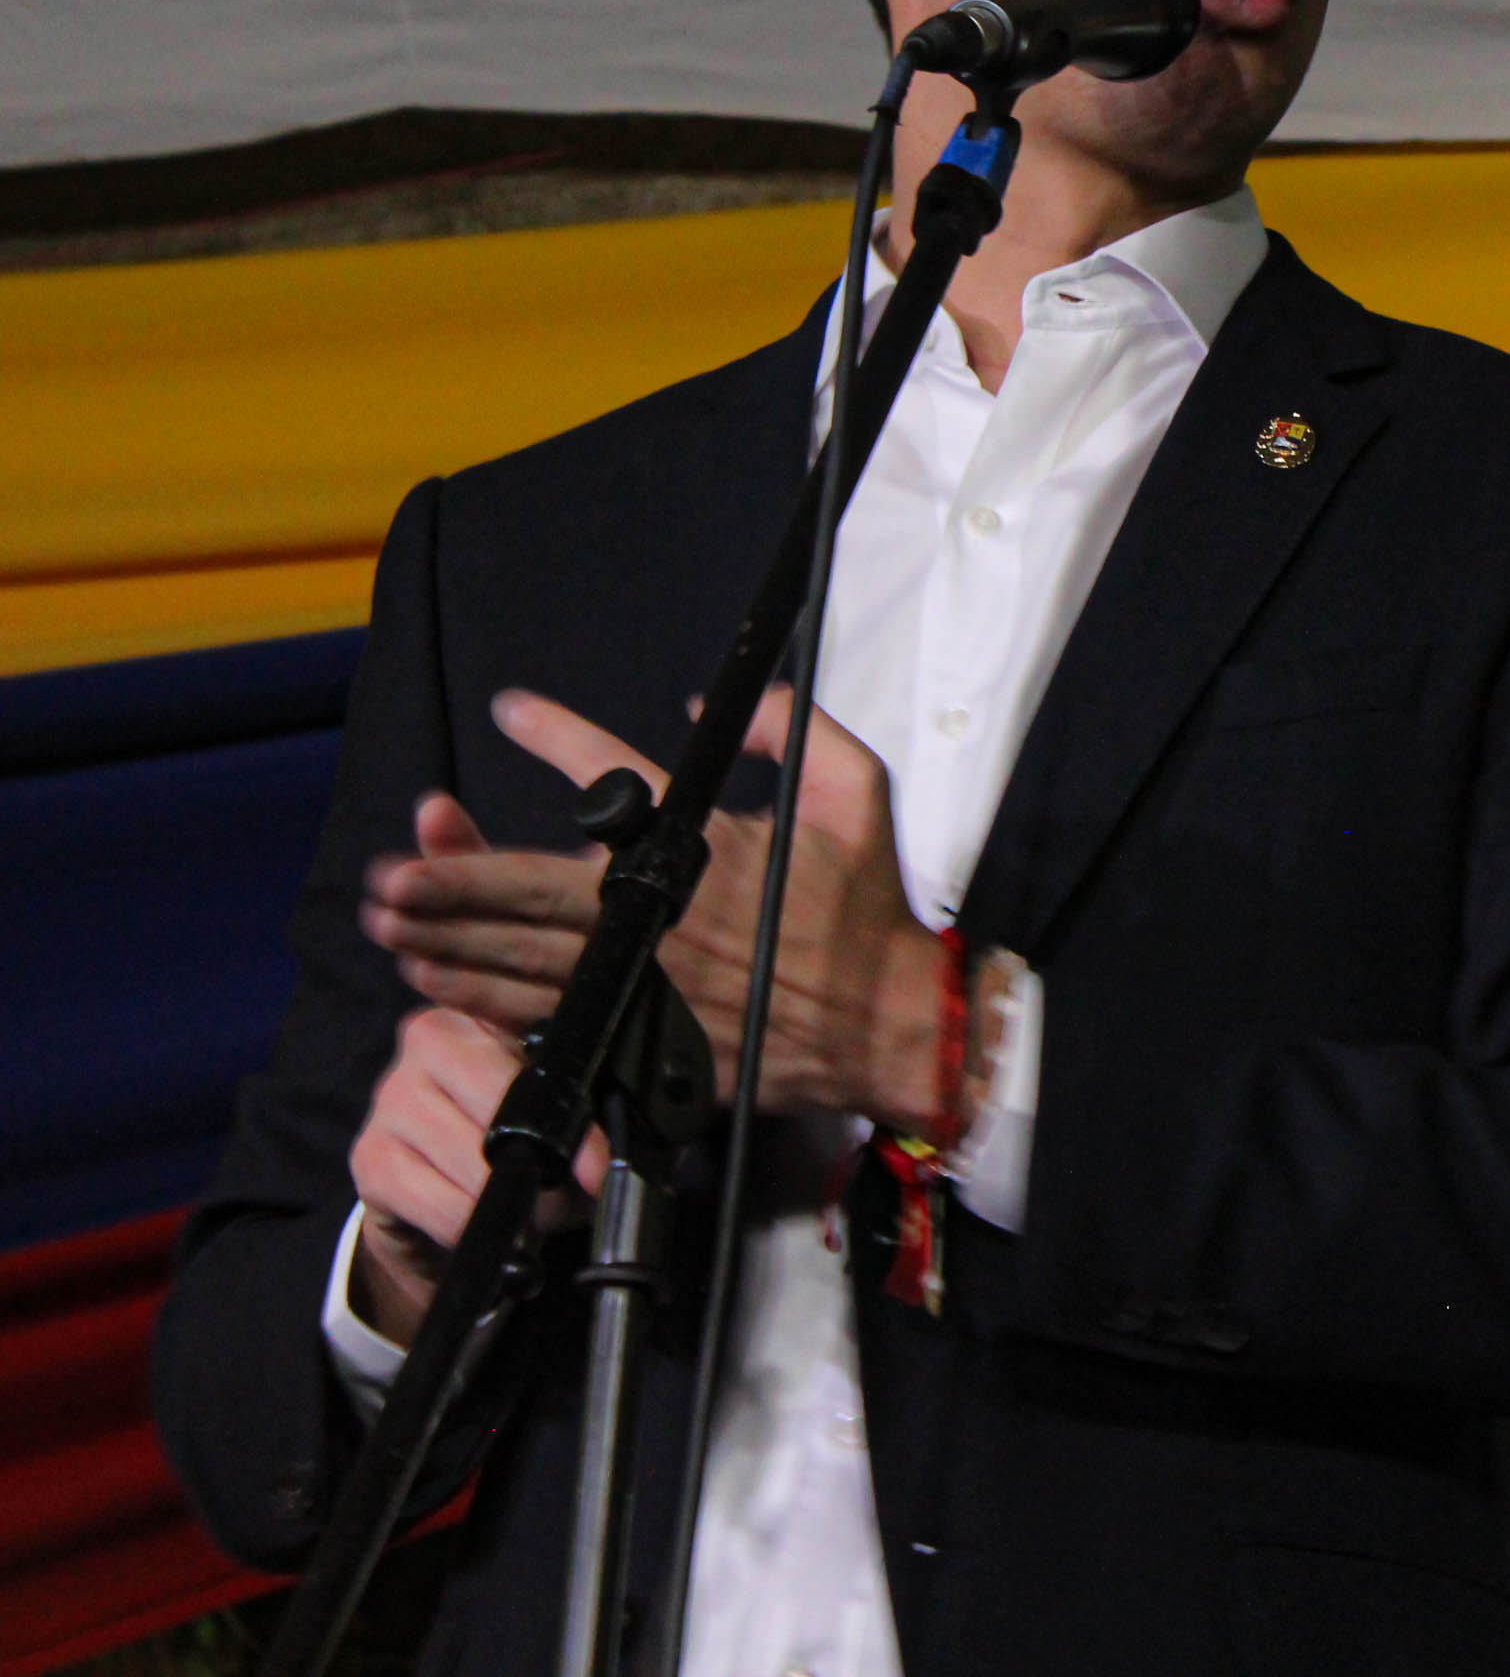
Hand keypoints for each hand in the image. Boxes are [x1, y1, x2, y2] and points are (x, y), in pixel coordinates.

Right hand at [345, 1006, 605, 1347]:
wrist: (442, 1201)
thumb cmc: (517, 1145)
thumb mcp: (562, 1119)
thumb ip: (590, 1118)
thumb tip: (610, 1158)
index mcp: (491, 1011)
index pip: (538, 1048)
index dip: (573, 1111)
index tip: (598, 1165)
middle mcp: (430, 1036)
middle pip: (500, 1102)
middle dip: (541, 1164)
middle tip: (566, 1201)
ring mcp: (392, 1094)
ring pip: (468, 1155)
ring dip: (509, 1201)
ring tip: (532, 1217)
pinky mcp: (369, 1156)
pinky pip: (432, 1198)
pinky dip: (468, 1223)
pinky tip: (485, 1228)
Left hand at [359, 686, 947, 1127]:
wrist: (887, 1022)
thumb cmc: (869, 908)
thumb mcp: (859, 791)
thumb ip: (796, 730)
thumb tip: (715, 705)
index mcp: (709, 849)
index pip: (620, 778)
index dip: (558, 737)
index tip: (509, 709)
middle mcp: (666, 914)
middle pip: (537, 891)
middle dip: (456, 882)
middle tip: (390, 874)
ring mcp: (649, 981)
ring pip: (526, 958)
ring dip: (450, 940)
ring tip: (388, 921)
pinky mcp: (643, 1037)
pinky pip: (544, 1015)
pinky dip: (482, 997)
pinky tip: (434, 980)